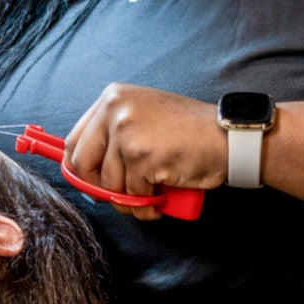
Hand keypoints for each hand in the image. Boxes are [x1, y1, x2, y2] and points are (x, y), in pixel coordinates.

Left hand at [66, 84, 226, 219]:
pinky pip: (133, 194)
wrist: (227, 137)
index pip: (75, 142)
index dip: (81, 169)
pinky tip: (162, 197)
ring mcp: (126, 131)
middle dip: (99, 188)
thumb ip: (113, 134)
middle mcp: (114, 109)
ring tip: (152, 195)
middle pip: (82, 164)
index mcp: (112, 98)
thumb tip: (81, 168)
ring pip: (109, 184)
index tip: (92, 184)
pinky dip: (147, 205)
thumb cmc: (189, 132)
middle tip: (121, 196)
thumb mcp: (144, 117)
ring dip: (130, 200)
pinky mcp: (141, 155)